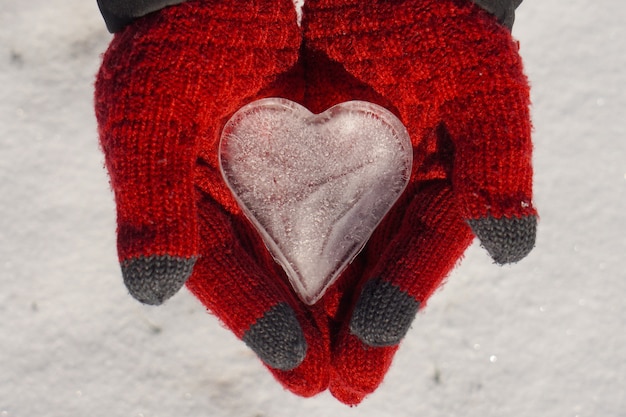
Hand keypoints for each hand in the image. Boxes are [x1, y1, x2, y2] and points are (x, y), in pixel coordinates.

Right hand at [95, 0, 329, 396]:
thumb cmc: (174, 42)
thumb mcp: (148, 118)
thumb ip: (148, 205)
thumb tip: (150, 296)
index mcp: (180, 202)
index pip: (224, 274)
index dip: (261, 322)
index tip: (303, 370)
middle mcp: (222, 202)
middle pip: (268, 276)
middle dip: (305, 331)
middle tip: (342, 386)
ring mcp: (263, 180)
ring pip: (300, 251)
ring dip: (332, 299)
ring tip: (364, 354)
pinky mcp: (299, 153)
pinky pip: (326, 207)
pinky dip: (347, 243)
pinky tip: (372, 277)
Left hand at [302, 0, 535, 403]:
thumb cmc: (454, 26)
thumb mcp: (487, 95)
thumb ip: (498, 172)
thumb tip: (514, 251)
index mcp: (444, 192)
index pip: (412, 271)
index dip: (386, 322)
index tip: (356, 376)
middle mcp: (398, 195)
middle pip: (367, 275)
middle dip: (342, 332)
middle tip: (319, 388)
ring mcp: (355, 177)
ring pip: (329, 251)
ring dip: (310, 303)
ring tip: (290, 357)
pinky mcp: (315, 151)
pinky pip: (296, 208)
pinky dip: (282, 245)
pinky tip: (264, 281)